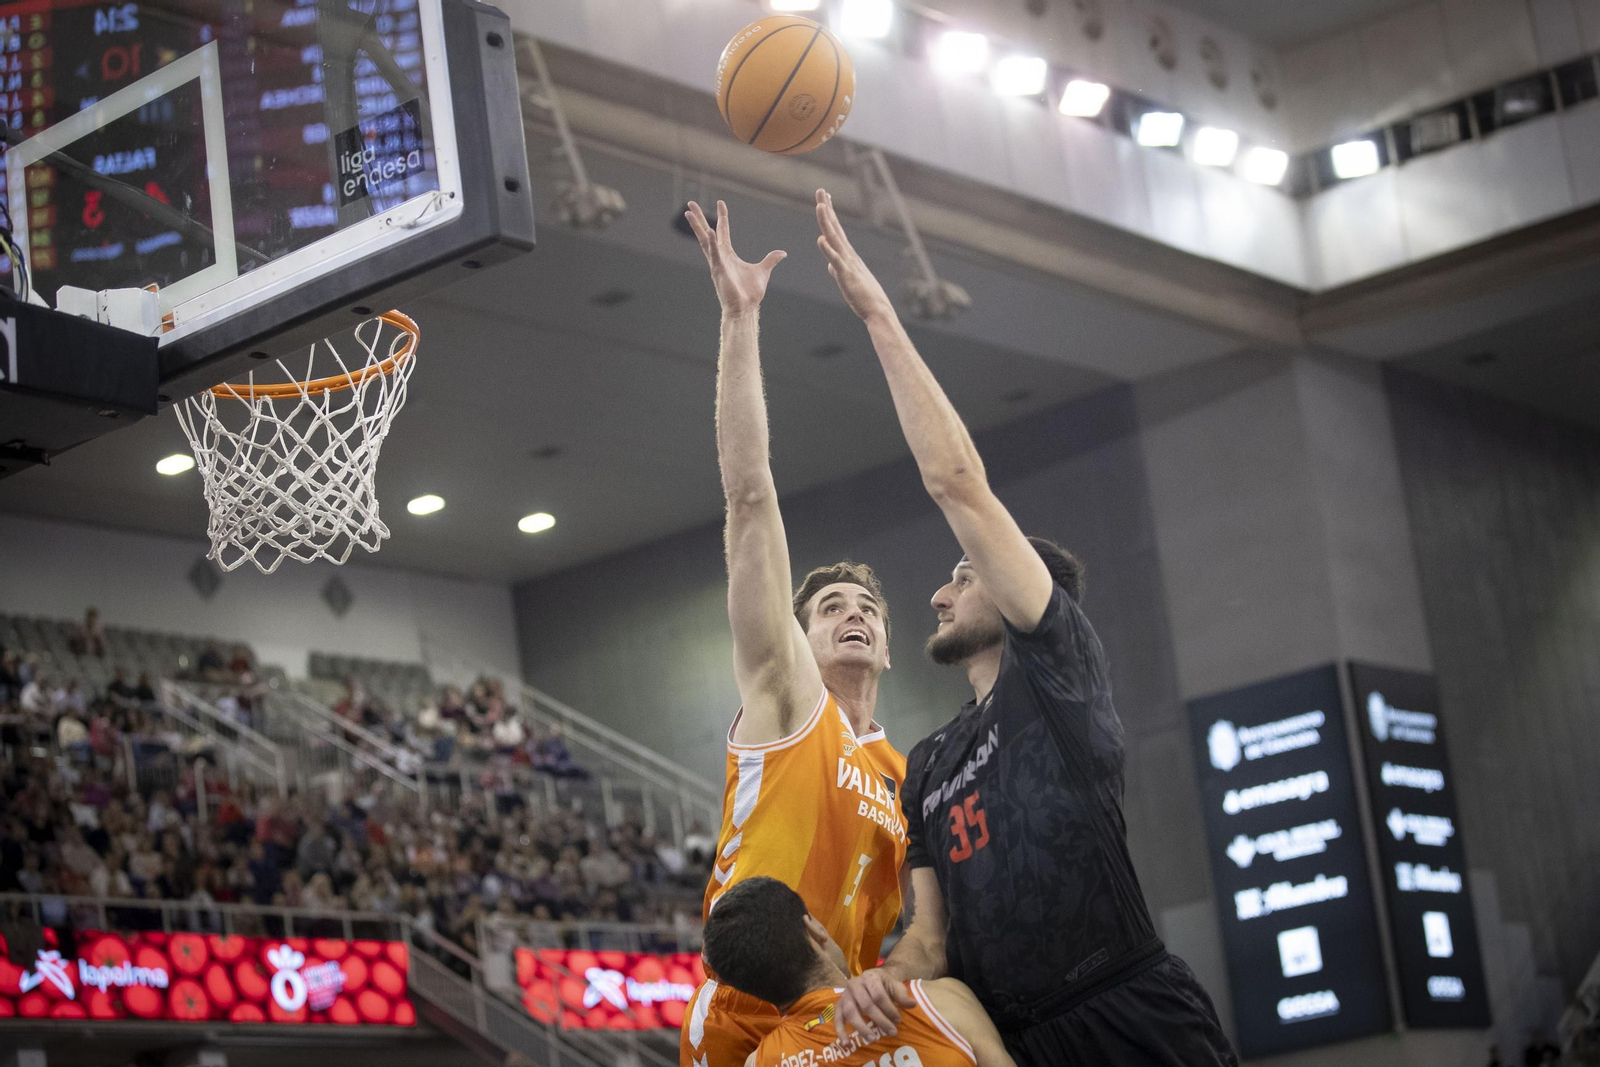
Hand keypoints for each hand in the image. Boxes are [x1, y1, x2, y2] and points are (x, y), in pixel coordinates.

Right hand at [685, 200, 786, 313]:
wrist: (746, 309)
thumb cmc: (750, 293)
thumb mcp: (763, 271)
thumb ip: (770, 260)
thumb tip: (783, 253)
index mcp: (728, 255)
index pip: (723, 232)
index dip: (722, 217)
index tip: (720, 203)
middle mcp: (719, 257)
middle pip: (706, 233)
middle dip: (699, 218)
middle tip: (690, 203)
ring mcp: (717, 263)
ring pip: (705, 240)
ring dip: (697, 226)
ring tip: (689, 212)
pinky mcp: (719, 271)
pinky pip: (715, 254)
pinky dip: (712, 243)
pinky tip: (709, 231)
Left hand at [815, 189, 893, 322]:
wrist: (878, 310)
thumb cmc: (864, 297)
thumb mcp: (847, 281)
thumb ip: (838, 271)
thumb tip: (830, 266)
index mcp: (847, 256)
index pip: (836, 231)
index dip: (829, 215)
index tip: (824, 199)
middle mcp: (848, 255)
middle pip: (834, 228)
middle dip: (827, 208)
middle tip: (820, 190)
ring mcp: (847, 263)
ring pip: (834, 239)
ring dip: (827, 222)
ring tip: (820, 206)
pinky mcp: (846, 276)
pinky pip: (835, 261)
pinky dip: (827, 250)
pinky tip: (820, 239)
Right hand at [836, 967, 915, 1038]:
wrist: (873, 978)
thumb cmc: (885, 984)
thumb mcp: (895, 985)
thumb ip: (902, 995)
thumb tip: (912, 1005)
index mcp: (870, 977)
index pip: (879, 995)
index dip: (889, 1009)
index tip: (898, 1020)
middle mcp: (855, 984)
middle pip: (866, 1005)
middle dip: (880, 1020)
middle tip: (891, 1033)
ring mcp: (845, 994)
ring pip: (851, 1012)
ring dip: (861, 1028)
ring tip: (872, 1039)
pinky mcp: (839, 1004)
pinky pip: (837, 1018)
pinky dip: (840, 1031)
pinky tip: (846, 1043)